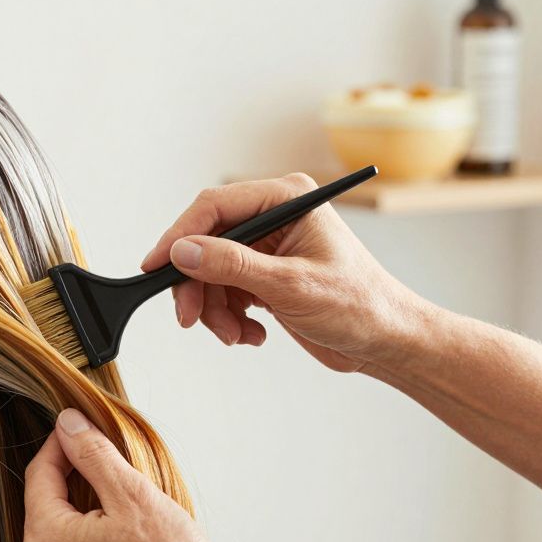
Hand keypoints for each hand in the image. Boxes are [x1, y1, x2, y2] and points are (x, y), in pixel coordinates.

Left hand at [23, 408, 280, 541]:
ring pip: (61, 527)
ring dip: (85, 505)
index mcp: (46, 539)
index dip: (63, 443)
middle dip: (75, 475)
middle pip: (47, 500)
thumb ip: (92, 454)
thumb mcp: (133, 494)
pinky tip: (124, 533)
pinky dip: (91, 534)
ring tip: (125, 498)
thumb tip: (68, 423)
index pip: (40, 472)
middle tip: (112, 459)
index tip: (84, 427)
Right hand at [138, 173, 435, 372]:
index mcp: (287, 199)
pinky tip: (252, 334)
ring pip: (209, 273)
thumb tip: (183, 251)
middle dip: (197, 285)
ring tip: (236, 335)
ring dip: (215, 310)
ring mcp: (266, 247)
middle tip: (191, 318)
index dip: (180, 236)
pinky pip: (223, 292)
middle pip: (205, 242)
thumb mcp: (291, 286)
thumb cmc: (359, 306)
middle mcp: (274, 217)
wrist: (385, 342)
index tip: (156, 266)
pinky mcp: (262, 275)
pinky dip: (228, 319)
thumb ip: (233, 266)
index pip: (215, 206)